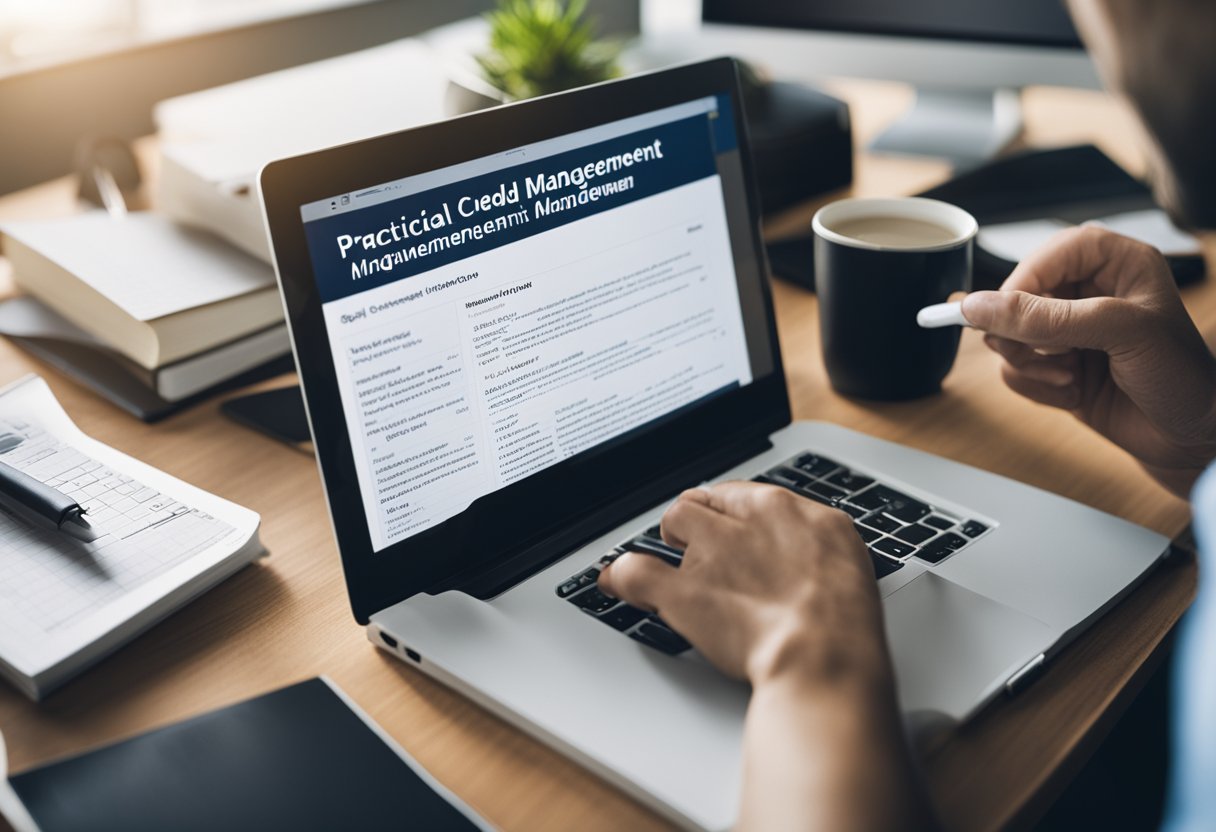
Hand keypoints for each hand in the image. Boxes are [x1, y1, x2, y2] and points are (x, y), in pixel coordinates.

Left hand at [598, 482, 889, 687]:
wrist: (822, 655)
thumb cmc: (843, 617)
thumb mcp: (845, 556)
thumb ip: (812, 542)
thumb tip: (800, 546)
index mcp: (782, 511)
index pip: (738, 493)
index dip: (728, 514)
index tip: (728, 530)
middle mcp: (740, 525)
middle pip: (698, 502)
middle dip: (694, 525)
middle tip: (702, 553)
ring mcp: (707, 556)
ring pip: (671, 525)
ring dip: (669, 545)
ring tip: (676, 569)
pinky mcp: (682, 593)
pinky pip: (635, 571)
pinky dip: (623, 578)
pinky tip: (616, 582)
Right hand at [962, 226, 1215, 496]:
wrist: (1191, 438)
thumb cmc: (1181, 378)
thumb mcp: (1119, 334)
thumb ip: (1048, 318)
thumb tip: (980, 306)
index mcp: (1116, 263)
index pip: (1048, 255)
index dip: (1024, 282)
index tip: (1005, 314)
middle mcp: (1088, 292)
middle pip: (1016, 295)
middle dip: (1025, 333)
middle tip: (1055, 355)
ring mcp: (1068, 330)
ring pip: (1005, 335)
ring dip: (1031, 364)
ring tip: (1070, 377)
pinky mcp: (1054, 365)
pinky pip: (1012, 368)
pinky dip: (1036, 387)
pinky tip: (1073, 393)